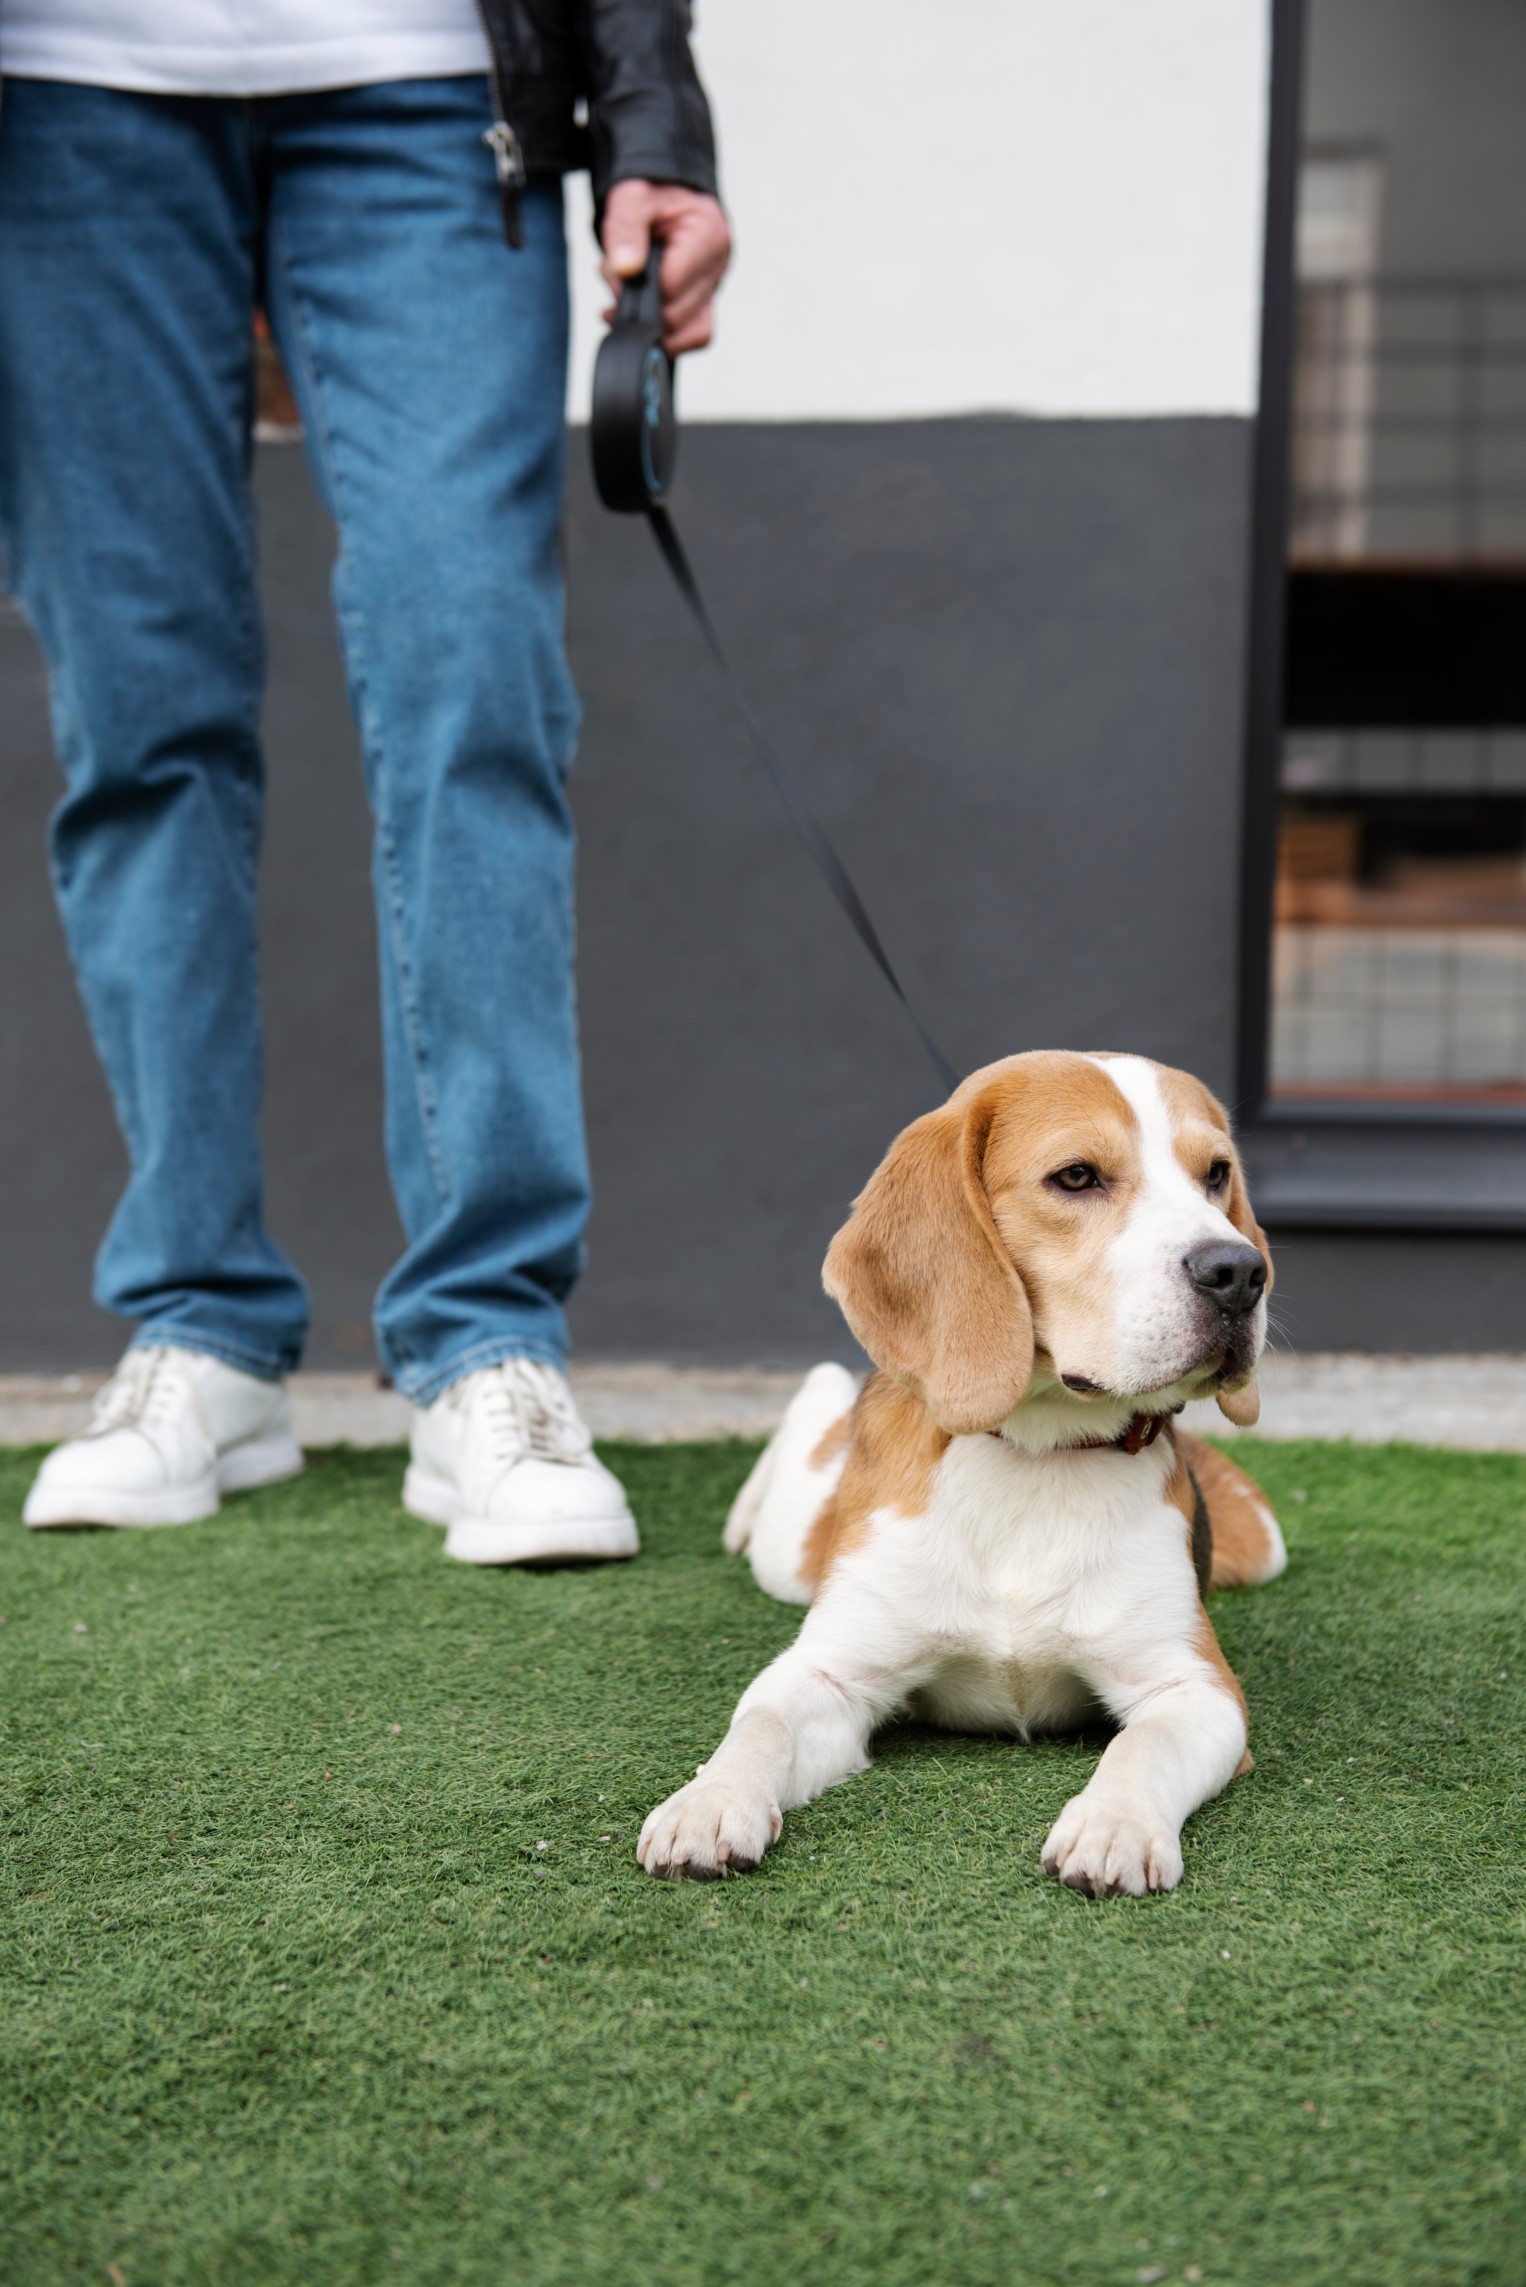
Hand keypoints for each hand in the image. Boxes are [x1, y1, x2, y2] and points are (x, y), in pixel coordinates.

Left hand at [600, 180, 730, 354]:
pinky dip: (665, 332)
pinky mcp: (705, 302)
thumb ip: (625, 231)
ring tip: (626, 300)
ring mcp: (714, 287)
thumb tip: (625, 270)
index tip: (618, 272)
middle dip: (641, 305)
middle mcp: (717, 265)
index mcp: (707, 235)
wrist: (664, 191)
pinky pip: (693, 334)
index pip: (672, 286)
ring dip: (653, 325)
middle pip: (679, 315)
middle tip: (617, 280)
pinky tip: (641, 313)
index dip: (639, 288)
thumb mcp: (631, 198)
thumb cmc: (651, 193)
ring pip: (690, 333)